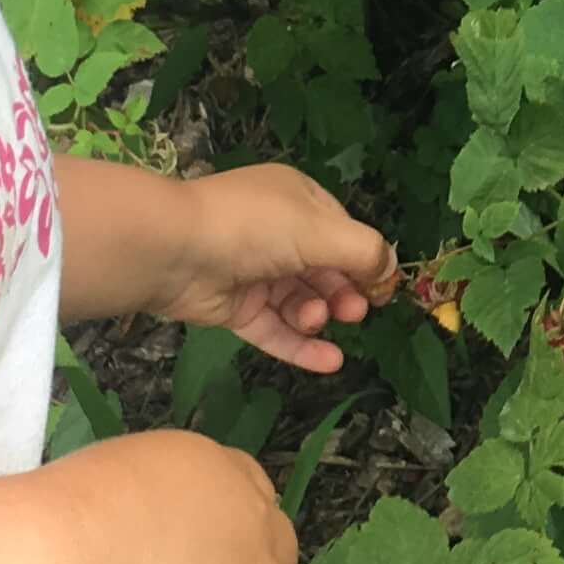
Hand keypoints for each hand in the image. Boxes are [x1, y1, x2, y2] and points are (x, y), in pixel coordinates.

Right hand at [48, 433, 314, 563]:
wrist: (73, 549)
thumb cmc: (76, 508)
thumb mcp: (123, 477)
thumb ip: (150, 503)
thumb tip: (136, 532)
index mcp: (217, 472)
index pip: (255, 494)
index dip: (251, 526)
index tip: (237, 546)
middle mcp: (248, 522)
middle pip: (282, 550)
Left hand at [144, 164, 397, 371]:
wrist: (173, 250)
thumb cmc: (253, 227)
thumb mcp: (320, 229)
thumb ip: (364, 250)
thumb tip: (391, 270)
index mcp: (297, 200)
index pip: (341, 231)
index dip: (364, 260)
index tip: (382, 289)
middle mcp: (276, 233)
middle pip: (323, 269)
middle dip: (343, 292)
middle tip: (354, 312)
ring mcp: (254, 272)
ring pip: (299, 301)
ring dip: (317, 315)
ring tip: (318, 322)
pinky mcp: (235, 307)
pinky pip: (275, 329)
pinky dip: (301, 346)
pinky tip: (329, 362)